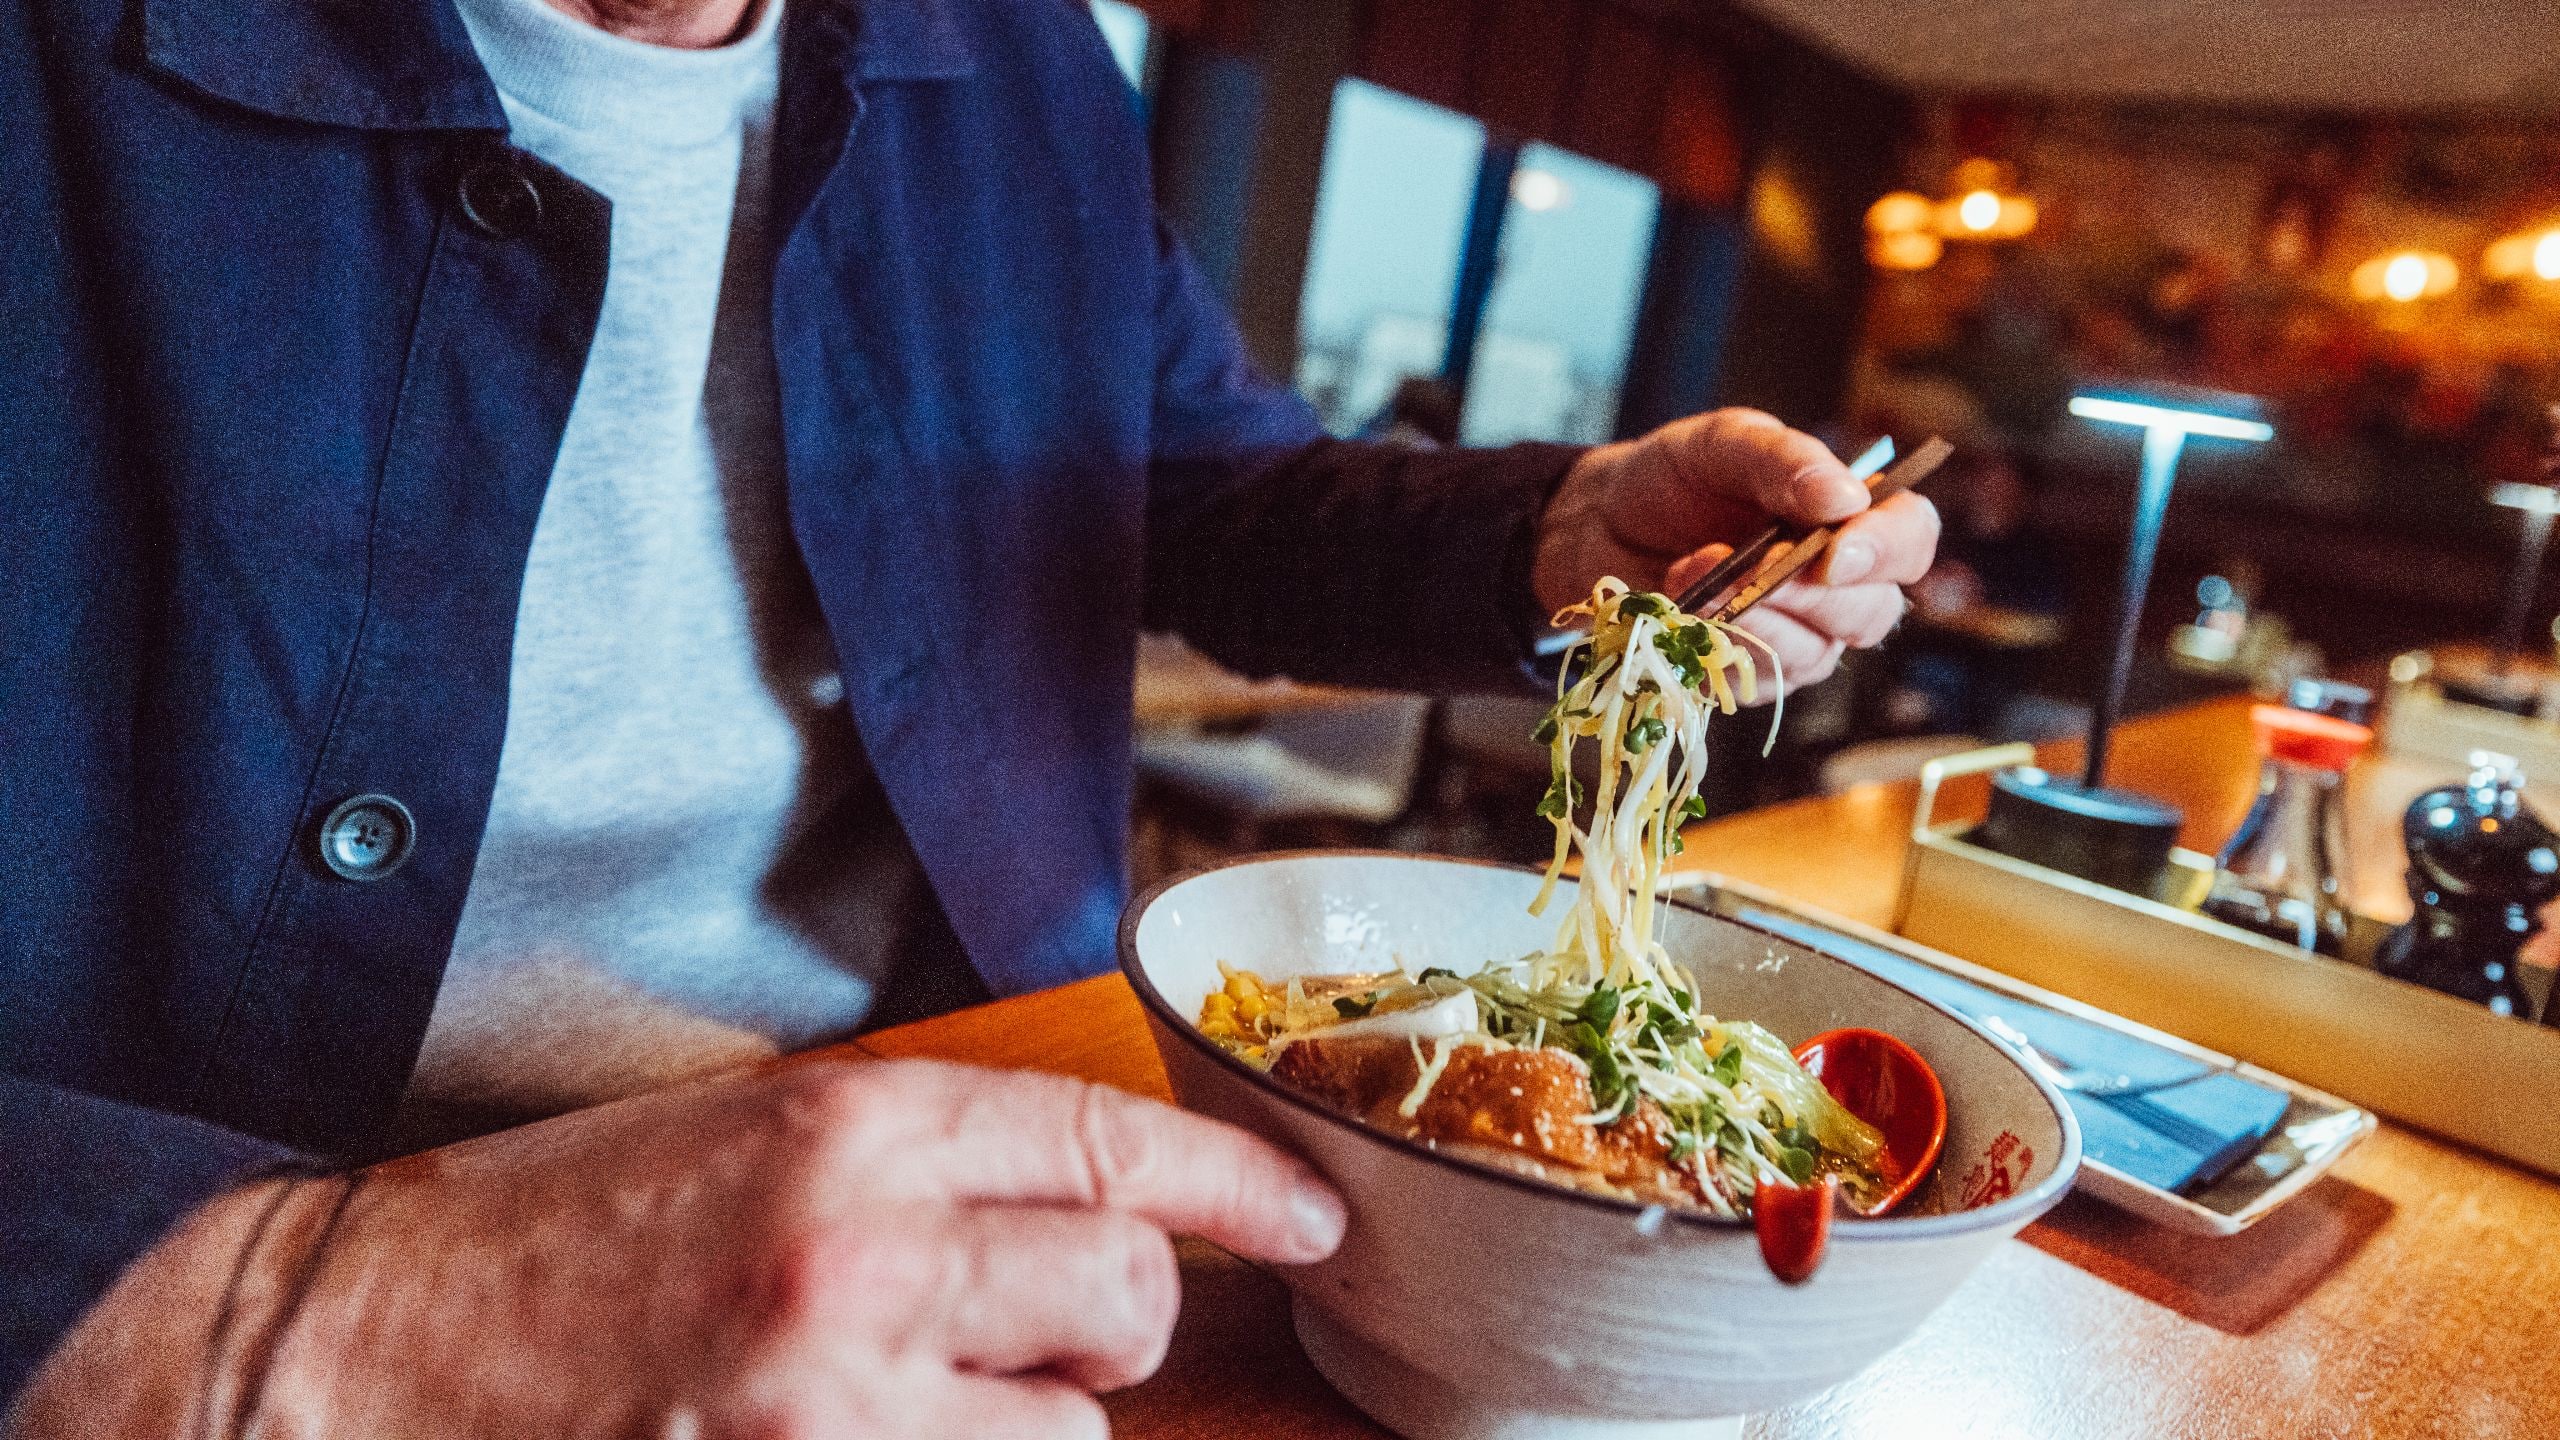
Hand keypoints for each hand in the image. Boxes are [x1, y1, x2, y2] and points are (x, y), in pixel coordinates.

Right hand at [11, 1059, 1345, 1438]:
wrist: (356, 1353)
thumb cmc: (550, 1239)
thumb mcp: (746, 1137)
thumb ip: (921, 1161)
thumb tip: (1083, 1210)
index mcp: (849, 1121)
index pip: (1108, 1138)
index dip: (1239, 1180)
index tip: (1310, 1212)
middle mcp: (859, 1246)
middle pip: (1125, 1293)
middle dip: (1114, 1327)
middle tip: (1039, 1336)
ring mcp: (833, 1393)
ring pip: (1069, 1436)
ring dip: (1027, 1428)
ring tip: (912, 1409)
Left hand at [1533, 408, 1940, 689]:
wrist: (1595, 524)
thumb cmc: (1672, 478)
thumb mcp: (1722, 443)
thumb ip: (1783, 459)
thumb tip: (1846, 496)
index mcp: (1850, 517)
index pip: (1911, 539)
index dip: (1887, 551)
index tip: (1835, 552)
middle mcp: (1837, 584)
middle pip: (1873, 611)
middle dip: (1809, 593)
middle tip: (1750, 565)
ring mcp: (1796, 636)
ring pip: (1815, 653)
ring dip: (1753, 616)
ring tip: (1693, 573)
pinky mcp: (1747, 675)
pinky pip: (1755, 677)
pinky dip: (1715, 641)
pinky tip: (1680, 605)